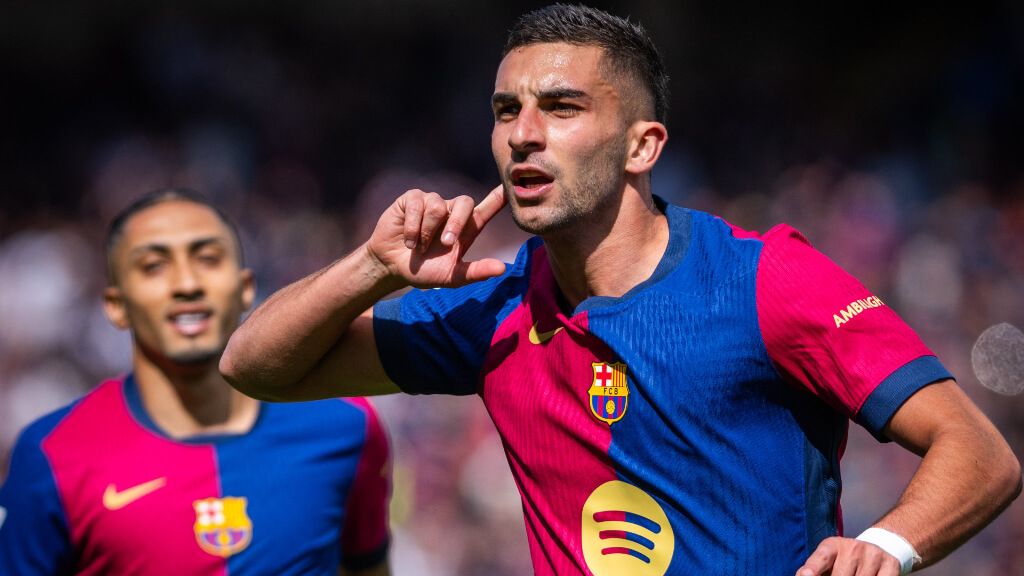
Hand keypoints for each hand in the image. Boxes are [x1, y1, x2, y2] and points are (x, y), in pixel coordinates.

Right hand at [366, 185, 507, 287]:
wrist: (392, 268)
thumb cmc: (425, 271)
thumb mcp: (451, 276)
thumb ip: (476, 272)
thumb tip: (503, 268)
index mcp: (466, 228)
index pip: (487, 208)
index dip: (499, 197)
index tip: (511, 187)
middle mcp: (451, 212)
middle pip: (465, 202)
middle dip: (457, 222)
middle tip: (446, 243)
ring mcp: (431, 203)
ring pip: (437, 206)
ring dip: (427, 232)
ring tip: (419, 247)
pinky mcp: (412, 199)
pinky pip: (417, 204)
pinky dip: (412, 226)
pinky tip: (408, 239)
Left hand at [796, 536, 902, 575]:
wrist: (877, 549)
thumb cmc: (844, 561)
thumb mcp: (827, 562)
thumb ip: (813, 570)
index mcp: (832, 546)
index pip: (822, 557)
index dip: (813, 568)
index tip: (807, 575)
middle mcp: (853, 547)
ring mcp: (873, 555)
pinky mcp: (890, 565)